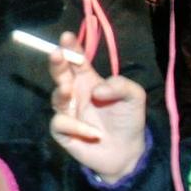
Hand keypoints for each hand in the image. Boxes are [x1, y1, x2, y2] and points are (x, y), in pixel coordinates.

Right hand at [46, 32, 148, 180]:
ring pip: (56, 97)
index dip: (71, 48)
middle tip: (56, 54)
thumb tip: (97, 90)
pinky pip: (61, 123)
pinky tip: (93, 134)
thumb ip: (121, 85)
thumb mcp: (134, 97)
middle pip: (60, 74)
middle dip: (56, 63)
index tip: (66, 37)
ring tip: (68, 91)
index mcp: (90, 81)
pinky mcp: (63, 132)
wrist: (127, 153)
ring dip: (61, 92)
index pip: (77, 60)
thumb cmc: (128, 121)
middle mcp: (76, 93)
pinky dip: (75, 127)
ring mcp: (68, 112)